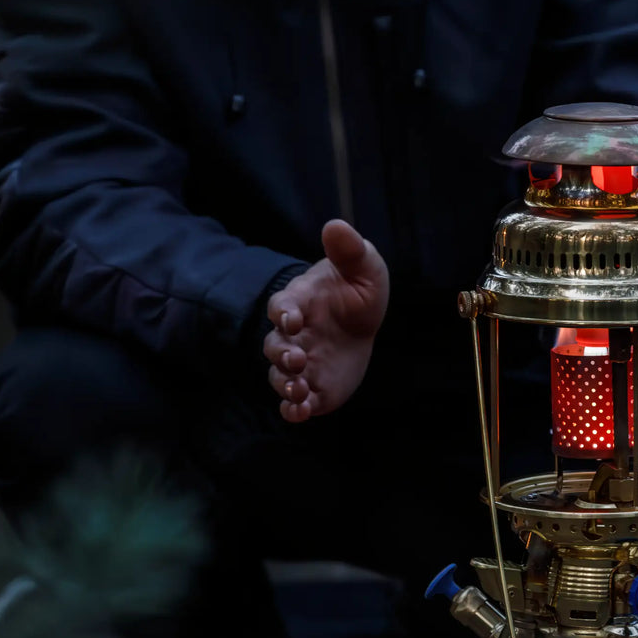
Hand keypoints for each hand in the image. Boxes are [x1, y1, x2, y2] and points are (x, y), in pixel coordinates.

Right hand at [263, 220, 389, 422]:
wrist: (361, 320)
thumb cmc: (356, 289)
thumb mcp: (362, 266)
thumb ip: (349, 249)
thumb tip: (335, 225)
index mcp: (300, 302)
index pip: (282, 306)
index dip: (284, 312)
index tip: (292, 319)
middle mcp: (294, 335)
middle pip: (275, 346)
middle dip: (282, 355)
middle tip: (296, 360)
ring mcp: (301, 364)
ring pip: (281, 377)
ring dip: (285, 386)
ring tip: (297, 392)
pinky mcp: (314, 387)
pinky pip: (298, 402)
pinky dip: (294, 410)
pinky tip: (300, 413)